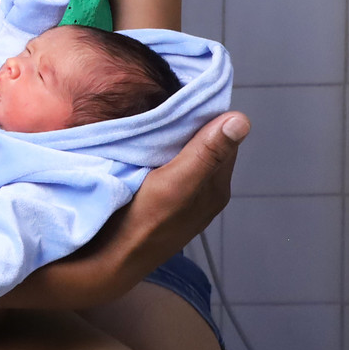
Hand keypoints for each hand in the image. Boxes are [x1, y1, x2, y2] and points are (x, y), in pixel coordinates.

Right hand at [17, 111, 247, 308]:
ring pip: (184, 148)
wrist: (106, 262)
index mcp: (215, 184)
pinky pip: (170, 161)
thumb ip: (206, 153)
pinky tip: (141, 140)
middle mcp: (205, 190)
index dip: (204, 109)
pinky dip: (160, 146)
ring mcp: (183, 196)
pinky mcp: (163, 199)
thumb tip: (242, 119)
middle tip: (160, 93)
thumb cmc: (141, 224)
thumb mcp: (175, 184)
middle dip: (188, 117)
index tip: (181, 87)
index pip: (221, 131)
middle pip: (202, 138)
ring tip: (148, 110)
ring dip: (171, 130)